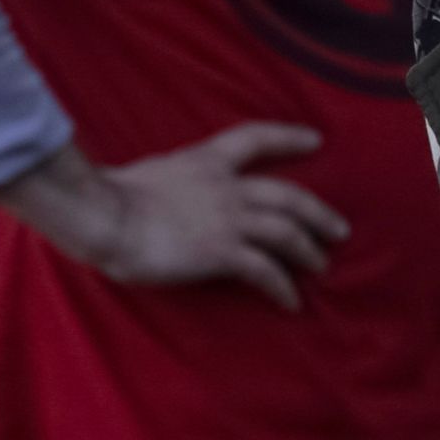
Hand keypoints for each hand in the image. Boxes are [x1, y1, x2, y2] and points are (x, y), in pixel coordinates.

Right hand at [0, 124, 348, 308]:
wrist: (101, 215)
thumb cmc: (107, 199)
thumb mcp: (146, 176)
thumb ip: (168, 183)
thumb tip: (157, 195)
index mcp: (204, 162)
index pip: (254, 138)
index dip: (287, 137)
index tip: (315, 139)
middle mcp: (225, 187)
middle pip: (288, 195)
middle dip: (318, 211)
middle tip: (339, 229)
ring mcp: (227, 219)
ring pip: (287, 232)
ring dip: (308, 250)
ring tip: (321, 266)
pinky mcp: (222, 252)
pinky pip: (265, 271)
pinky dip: (282, 287)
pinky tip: (291, 302)